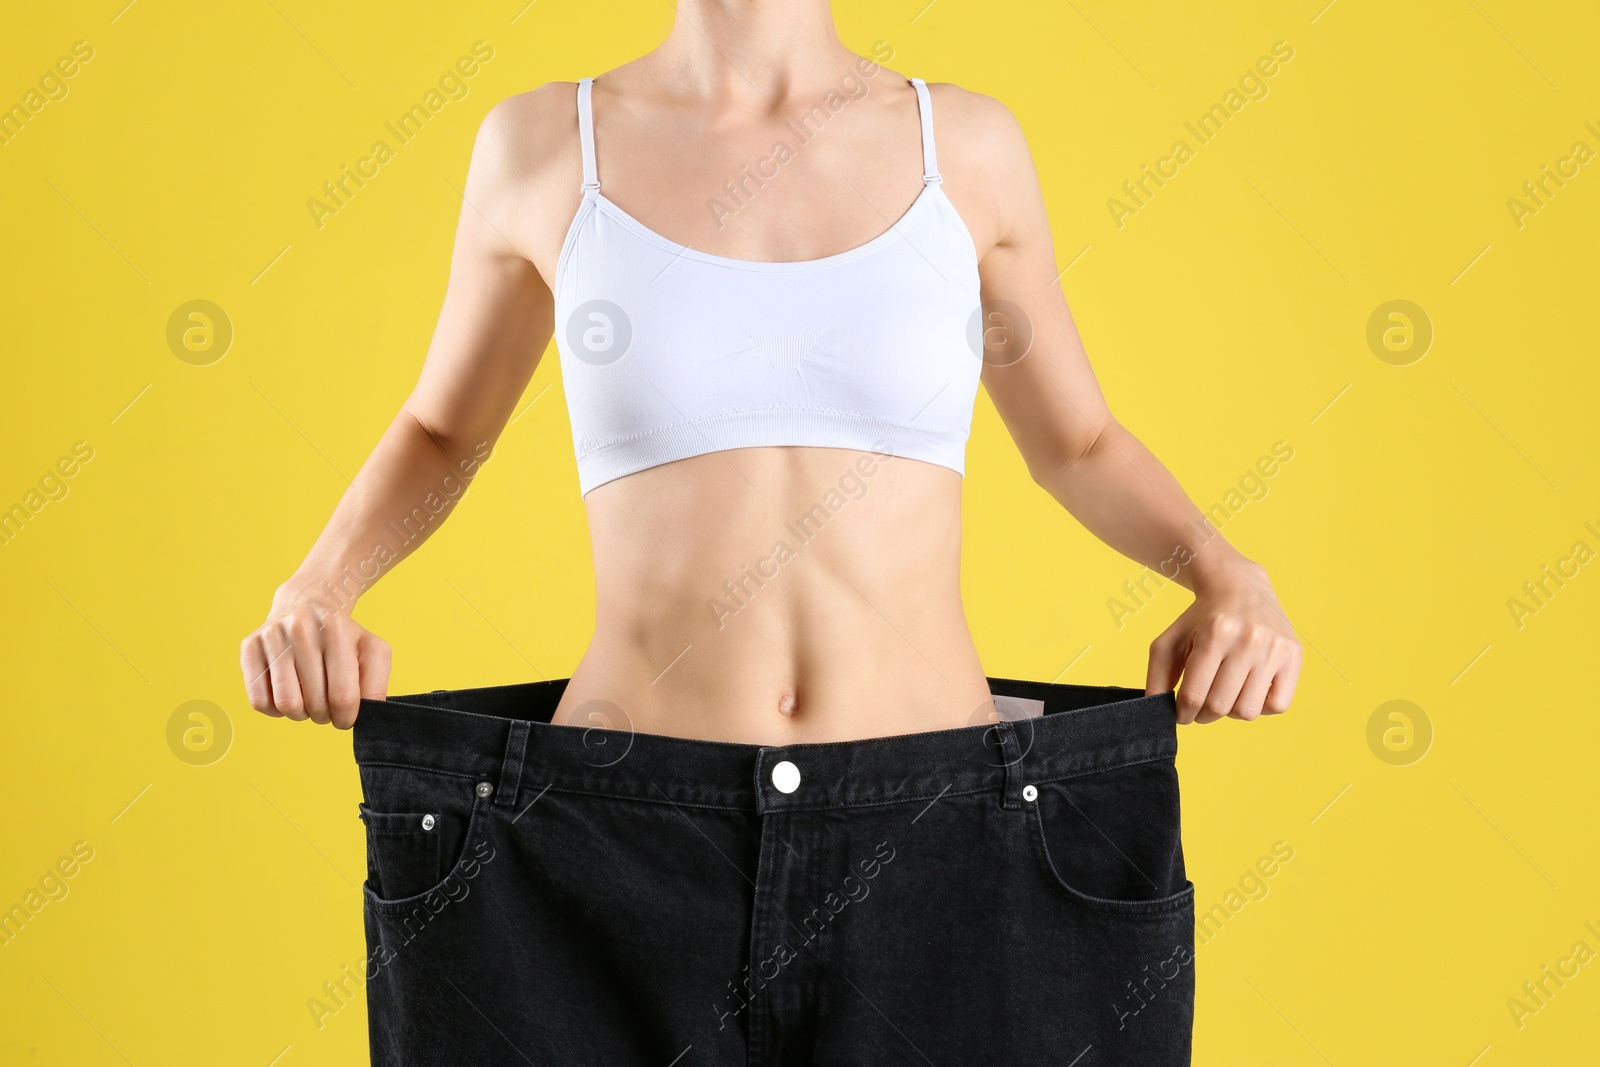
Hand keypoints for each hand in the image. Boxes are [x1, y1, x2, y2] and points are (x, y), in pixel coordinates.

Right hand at [240, 586, 390, 727]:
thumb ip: (377, 684)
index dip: (346, 717)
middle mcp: (300, 627)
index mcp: (335, 628)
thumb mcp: (372, 651)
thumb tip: (368, 713)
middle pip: (314, 704)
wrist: (306, 604)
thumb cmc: (343, 637)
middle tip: (327, 704)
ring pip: (286, 705)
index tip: (346, 715)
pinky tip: (289, 691)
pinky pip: (260, 701)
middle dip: (325, 715)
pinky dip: (276, 708)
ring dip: (301, 713)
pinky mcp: (249, 646)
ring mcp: (271, 635)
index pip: (342, 697)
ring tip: (308, 699)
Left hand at [1146, 560, 1301, 723]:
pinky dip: (1261, 706)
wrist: (1239, 586)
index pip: (1194, 696)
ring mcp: (1275, 647)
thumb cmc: (1200, 619)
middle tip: (1201, 705)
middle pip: (1220, 706)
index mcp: (1214, 633)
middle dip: (1204, 714)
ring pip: (1248, 711)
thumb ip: (1157, 676)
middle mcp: (1248, 639)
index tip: (1181, 712)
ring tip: (1225, 694)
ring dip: (1231, 711)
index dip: (1183, 713)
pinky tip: (1248, 689)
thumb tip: (1156, 709)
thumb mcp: (1169, 640)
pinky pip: (1278, 705)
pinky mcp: (1294, 654)